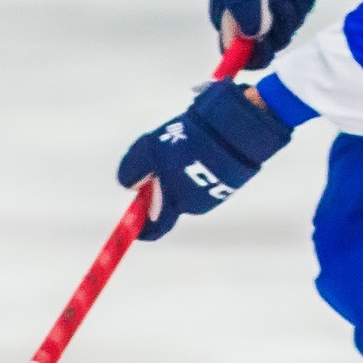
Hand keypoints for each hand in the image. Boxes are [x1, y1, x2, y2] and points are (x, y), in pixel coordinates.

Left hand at [115, 80, 293, 240]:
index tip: (135, 220)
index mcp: (173, 202)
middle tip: (159, 164)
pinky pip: (207, 181)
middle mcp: (194, 205)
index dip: (142, 228)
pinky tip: (202, 150)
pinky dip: (200, 170)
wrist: (232, 133)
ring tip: (185, 150)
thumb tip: (129, 185)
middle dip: (163, 189)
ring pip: (189, 191)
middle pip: (171, 204)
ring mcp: (214, 195)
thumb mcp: (149, 150)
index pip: (154, 229)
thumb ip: (134, 171)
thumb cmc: (187, 143)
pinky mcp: (229, 183)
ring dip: (182, 177)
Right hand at [210, 0, 318, 68]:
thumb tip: (255, 36)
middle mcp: (249, 20)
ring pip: (292, 23)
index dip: (257, 54)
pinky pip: (303, 6)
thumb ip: (248, 7)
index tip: (269, 38)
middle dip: (284, 19)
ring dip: (296, 0)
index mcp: (231, 20)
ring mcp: (269, 10)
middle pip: (274, 42)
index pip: (240, 55)